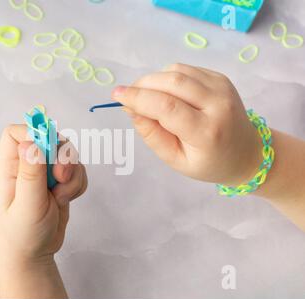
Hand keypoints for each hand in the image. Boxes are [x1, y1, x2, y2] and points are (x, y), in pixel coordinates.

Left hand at [0, 125, 86, 298]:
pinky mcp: (60, 183)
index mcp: (10, 167)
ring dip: (72, 174)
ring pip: (67, 155)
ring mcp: (44, 174)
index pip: (17, 133)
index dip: (33, 133)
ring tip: (61, 196)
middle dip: (62, 155)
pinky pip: (77, 171)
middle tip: (60, 177)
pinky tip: (67, 200)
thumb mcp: (27, 205)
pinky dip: (78, 184)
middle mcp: (27, 166)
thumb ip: (30, 174)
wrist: (35, 255)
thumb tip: (31, 142)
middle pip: (50, 139)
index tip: (47, 148)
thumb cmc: (22, 234)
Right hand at [112, 63, 262, 185]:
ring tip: (147, 97)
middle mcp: (218, 104)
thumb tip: (131, 107)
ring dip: (154, 80)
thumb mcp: (175, 159)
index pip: (167, 107)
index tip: (116, 95)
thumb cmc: (207, 162)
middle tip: (128, 95)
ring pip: (177, 71)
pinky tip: (167, 93)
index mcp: (207, 132)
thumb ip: (152, 134)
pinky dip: (168, 77)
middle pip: (172, 81)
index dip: (138, 97)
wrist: (246, 153)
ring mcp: (222, 87)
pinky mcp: (221, 78)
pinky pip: (186, 70)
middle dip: (143, 84)